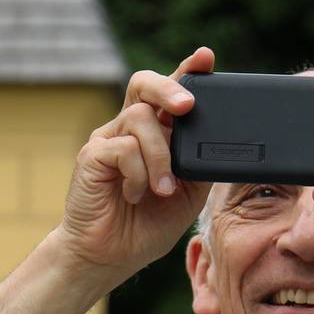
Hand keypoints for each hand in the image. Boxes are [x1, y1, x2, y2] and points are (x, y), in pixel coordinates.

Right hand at [56, 46, 214, 279]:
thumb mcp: (189, 193)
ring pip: (140, 119)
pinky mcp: (92, 155)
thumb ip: (200, 164)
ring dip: (160, 156)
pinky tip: (134, 194)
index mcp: (157, 133)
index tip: (206, 57)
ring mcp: (109, 139)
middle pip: (145, 84)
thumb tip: (222, 141)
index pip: (172, 91)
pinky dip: (138, 173)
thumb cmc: (148, 224)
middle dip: (170, 87)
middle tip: (188, 105)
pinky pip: (123, 148)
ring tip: (163, 189)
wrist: (110, 256)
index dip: (187, 70)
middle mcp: (130, 128)